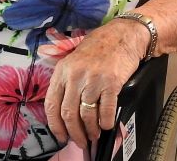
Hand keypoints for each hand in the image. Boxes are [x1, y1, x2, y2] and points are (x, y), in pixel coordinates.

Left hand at [44, 19, 147, 145]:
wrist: (124, 34)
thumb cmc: (100, 47)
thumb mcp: (75, 59)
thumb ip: (68, 81)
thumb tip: (65, 111)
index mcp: (63, 69)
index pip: (52, 103)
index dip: (55, 124)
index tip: (61, 135)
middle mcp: (75, 74)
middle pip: (68, 113)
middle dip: (74, 132)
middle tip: (80, 141)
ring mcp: (93, 79)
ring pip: (86, 115)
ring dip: (90, 130)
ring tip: (94, 134)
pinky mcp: (111, 82)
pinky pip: (105, 111)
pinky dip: (105, 122)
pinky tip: (106, 124)